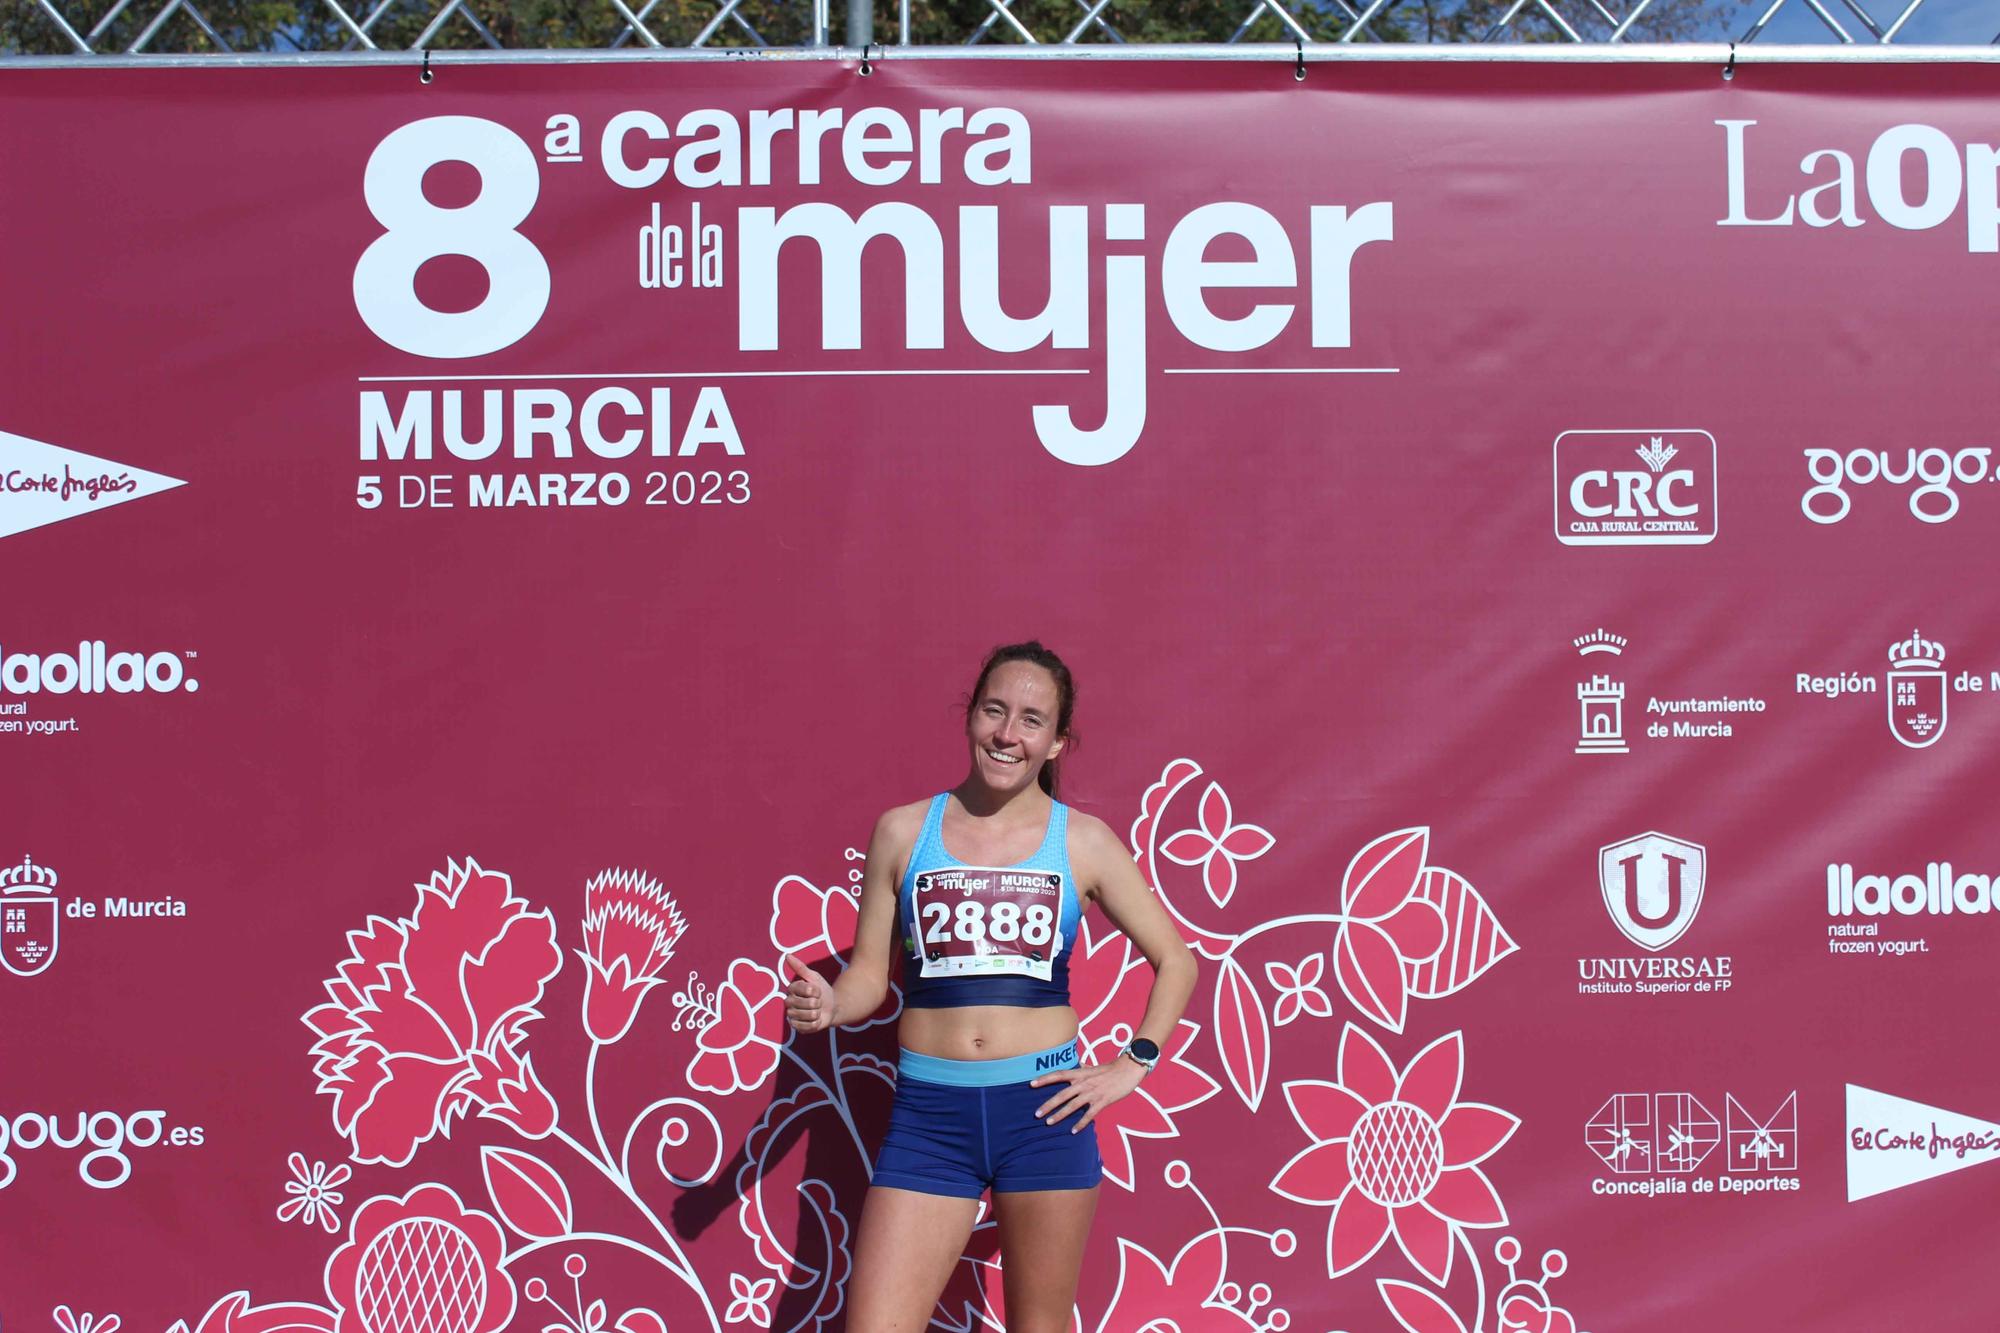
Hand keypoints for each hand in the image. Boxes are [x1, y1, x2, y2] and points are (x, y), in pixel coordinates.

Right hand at [781, 953, 833, 1034]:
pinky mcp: (797, 1027)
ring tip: (816, 1010)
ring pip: (809, 1015)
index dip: (815, 990)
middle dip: (818, 1002)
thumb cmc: (822, 990)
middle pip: (808, 1004)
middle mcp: (789, 1002)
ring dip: (818, 1013)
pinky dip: (817, 1023)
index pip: (806, 989)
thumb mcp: (814, 977)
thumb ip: (800, 967)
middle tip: (817, 1002)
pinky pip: (810, 1026)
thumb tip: (787, 956)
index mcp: (792, 989)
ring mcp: (792, 1016)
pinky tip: (815, 1020)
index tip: (817, 990)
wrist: (831, 1007)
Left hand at [1030, 1055, 1145, 1133]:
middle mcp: (1084, 1083)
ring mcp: (1093, 1092)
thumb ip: (1084, 1068)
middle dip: (1048, 1104)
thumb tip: (1079, 1065)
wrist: (1128, 1069)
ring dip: (1060, 1115)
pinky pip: (1089, 1114)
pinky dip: (1081, 1123)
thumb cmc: (1111, 1068)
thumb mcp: (1094, 1067)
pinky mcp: (1102, 1101)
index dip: (1045, 1079)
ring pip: (1072, 1105)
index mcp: (1080, 1073)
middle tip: (1036, 1114)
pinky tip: (1073, 1131)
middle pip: (1062, 1094)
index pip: (1059, 1074)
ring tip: (1048, 1123)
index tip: (1031, 1083)